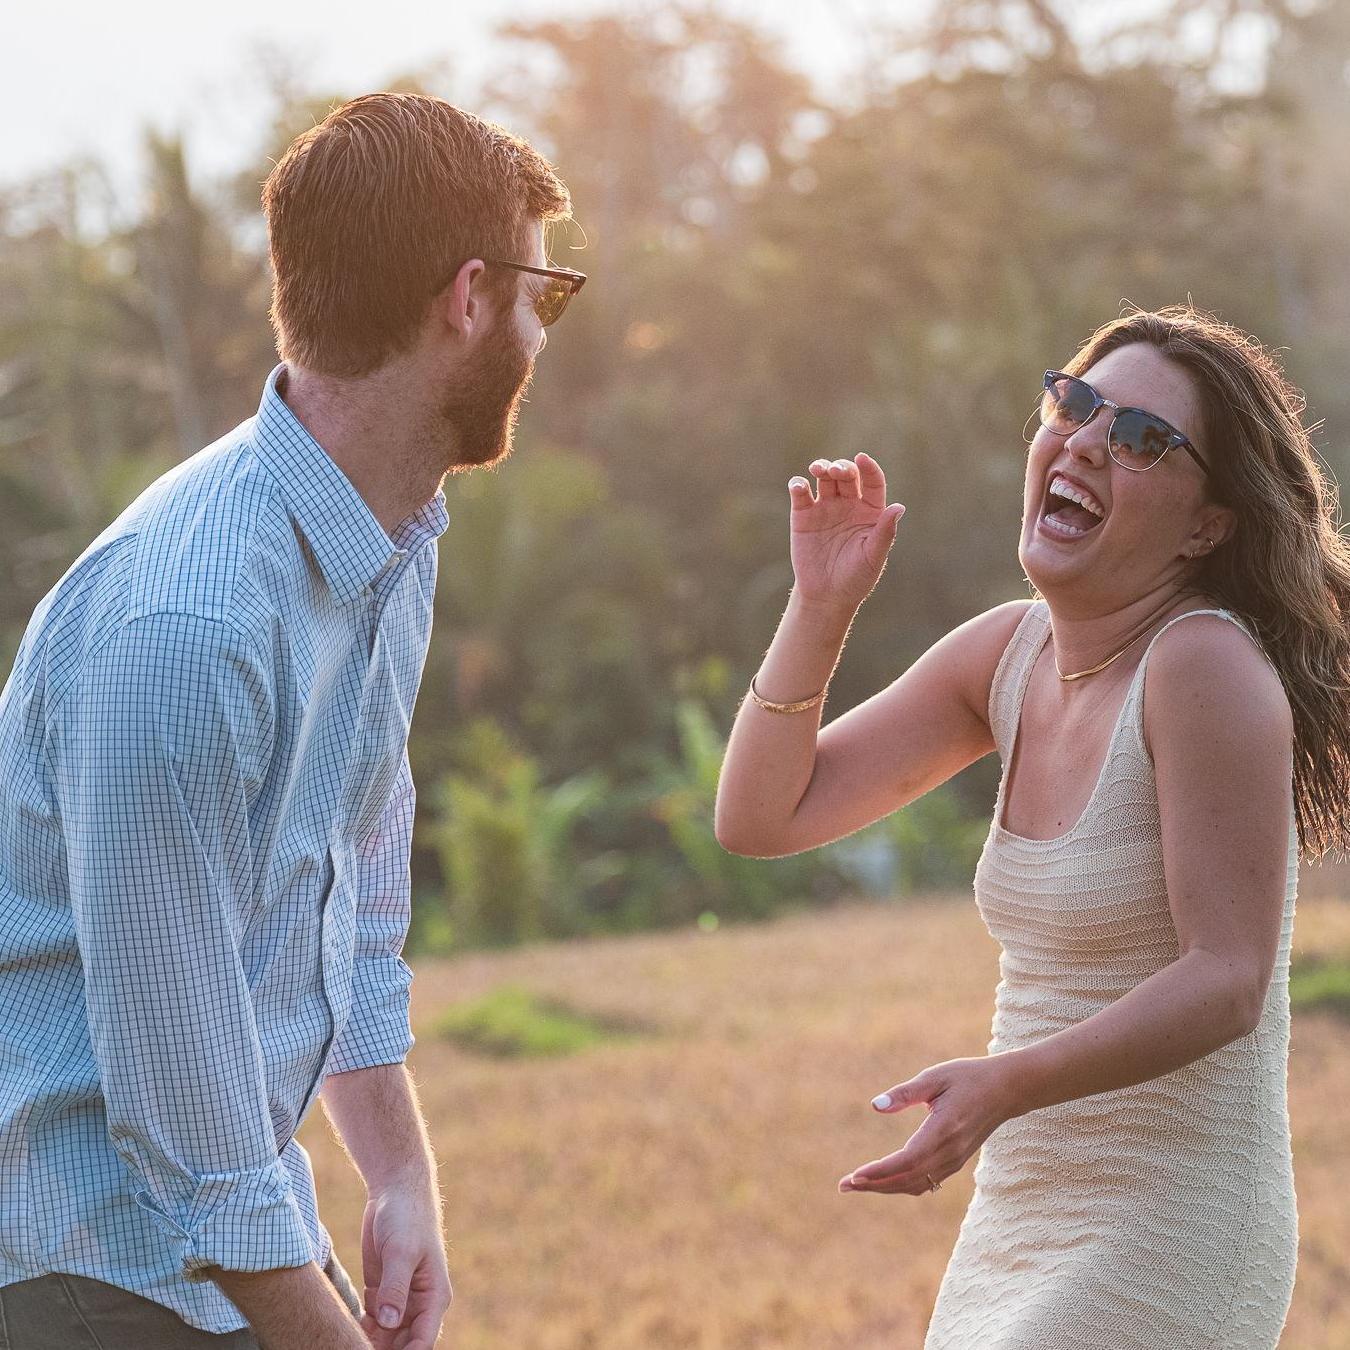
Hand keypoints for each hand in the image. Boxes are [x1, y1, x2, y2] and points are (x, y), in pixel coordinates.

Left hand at [359, 1179, 451, 1349]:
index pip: (422, 1343)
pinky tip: (341, 1331)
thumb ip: (395, 1288)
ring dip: (367, 1345)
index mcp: (434, 1297)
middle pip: (402, 1346)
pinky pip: (372, 1325)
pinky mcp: (381, 1292)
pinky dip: (358, 1332)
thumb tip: (389, 1324)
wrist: (395, 1190)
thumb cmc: (406, 1216)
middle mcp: (420, 1304)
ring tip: (342, 1344)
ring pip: (386, 1339)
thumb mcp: (401, 1251)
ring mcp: (400, 1300)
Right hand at [788, 453, 904, 612]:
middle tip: (836, 470)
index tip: (862, 458)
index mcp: (870, 511)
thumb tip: (899, 507)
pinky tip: (800, 486)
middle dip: (841, 467)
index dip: (869, 468)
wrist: (827, 596)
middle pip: (847, 475)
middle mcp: (848, 504)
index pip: (872, 481)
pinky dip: (798, 485)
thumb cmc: (856, 578)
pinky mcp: (803, 516)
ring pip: (824, 478)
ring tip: (819, 470)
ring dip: (821, 467)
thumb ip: (885, 532)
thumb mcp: (873, 556)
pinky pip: (801, 494)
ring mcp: (825, 508)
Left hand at [838, 1054, 1022, 1195]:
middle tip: (843, 1185)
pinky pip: (926, 1181)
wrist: (1006, 1090)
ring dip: (885, 1187)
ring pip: (916, 1184)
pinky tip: (884, 1181)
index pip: (907, 1160)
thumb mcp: (935, 1076)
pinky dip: (902, 1184)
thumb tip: (875, 1106)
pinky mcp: (956, 1161)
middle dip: (874, 1185)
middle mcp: (950, 1152)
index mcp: (944, 1130)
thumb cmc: (968, 1077)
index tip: (854, 1175)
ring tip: (857, 1184)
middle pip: (908, 1178)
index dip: (880, 1172)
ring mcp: (955, 1160)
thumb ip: (905, 1093)